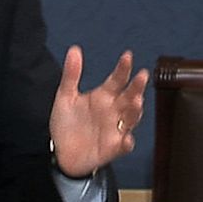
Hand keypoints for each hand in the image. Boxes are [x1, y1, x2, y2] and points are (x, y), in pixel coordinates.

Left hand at [48, 45, 146, 177]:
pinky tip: (127, 138)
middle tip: (142, 76)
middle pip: (129, 97)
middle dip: (136, 87)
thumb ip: (72, 74)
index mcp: (103, 97)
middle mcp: (113, 111)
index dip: (123, 68)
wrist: (61, 152)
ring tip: (137, 101)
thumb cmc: (67, 124)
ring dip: (135, 111)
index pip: (117, 80)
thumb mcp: (65, 97)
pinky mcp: (113, 147)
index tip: (127, 56)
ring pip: (131, 118)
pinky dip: (127, 142)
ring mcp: (115, 129)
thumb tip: (74, 49)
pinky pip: (123, 145)